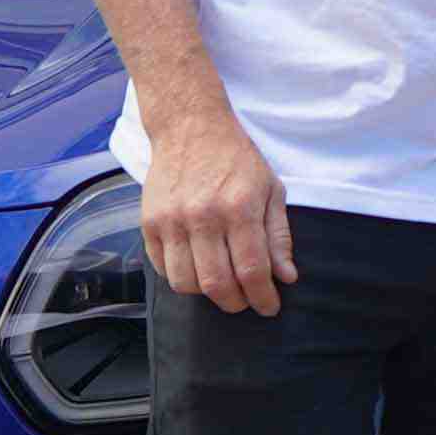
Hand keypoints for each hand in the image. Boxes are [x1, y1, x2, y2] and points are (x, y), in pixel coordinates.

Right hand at [138, 110, 297, 317]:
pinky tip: (197, 267)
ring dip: (206, 294)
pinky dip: (181, 278)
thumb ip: (278, 235)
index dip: (262, 297)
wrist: (190, 127)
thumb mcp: (271, 189)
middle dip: (236, 303)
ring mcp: (171, 220)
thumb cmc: (236, 158)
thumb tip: (286, 277)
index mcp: (238, 207)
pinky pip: (162, 268)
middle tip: (246, 300)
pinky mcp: (149, 222)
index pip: (251, 270)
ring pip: (185, 283)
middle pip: (217, 284)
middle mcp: (202, 216)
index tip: (270, 307)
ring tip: (222, 284)